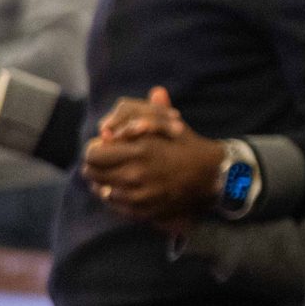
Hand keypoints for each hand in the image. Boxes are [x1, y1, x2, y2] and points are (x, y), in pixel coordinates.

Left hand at [82, 91, 225, 223]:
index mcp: (140, 150)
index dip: (96, 148)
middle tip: (109, 161)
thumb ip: (152, 111)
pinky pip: (114, 205)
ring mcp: (138, 196)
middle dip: (97, 165)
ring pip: (100, 190)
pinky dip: (117, 196)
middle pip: (91, 173)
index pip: (93, 153)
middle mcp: (135, 174)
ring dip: (106, 182)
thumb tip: (150, 93)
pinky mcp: (141, 211)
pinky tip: (129, 188)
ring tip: (119, 175)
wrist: (213, 178)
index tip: (106, 146)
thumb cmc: (190, 148)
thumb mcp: (172, 125)